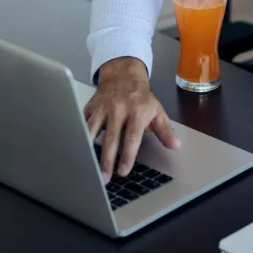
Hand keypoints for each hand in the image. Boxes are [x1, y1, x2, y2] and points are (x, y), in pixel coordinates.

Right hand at [84, 57, 180, 182]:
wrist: (123, 74)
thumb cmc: (141, 96)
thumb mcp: (157, 111)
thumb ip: (165, 130)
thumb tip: (175, 145)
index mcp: (137, 111)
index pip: (132, 137)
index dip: (128, 155)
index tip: (123, 171)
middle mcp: (118, 109)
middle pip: (111, 138)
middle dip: (107, 160)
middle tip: (104, 178)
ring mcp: (102, 108)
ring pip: (92, 131)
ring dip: (89, 150)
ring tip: (86, 167)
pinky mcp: (90, 107)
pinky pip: (82, 123)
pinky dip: (78, 137)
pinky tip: (77, 151)